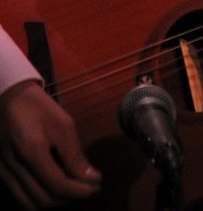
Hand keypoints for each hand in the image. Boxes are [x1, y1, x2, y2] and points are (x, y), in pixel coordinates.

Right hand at [0, 80, 100, 208]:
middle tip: (90, 188)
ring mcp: (4, 173)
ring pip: (31, 203)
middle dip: (71, 198)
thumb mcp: (62, 123)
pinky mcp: (1, 174)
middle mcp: (14, 167)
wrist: (9, 98)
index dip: (80, 191)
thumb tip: (91, 179)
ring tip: (74, 190)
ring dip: (56, 202)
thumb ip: (74, 155)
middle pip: (44, 199)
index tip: (97, 184)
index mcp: (31, 150)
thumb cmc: (39, 107)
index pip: (57, 185)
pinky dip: (40, 198)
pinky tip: (55, 187)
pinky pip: (21, 196)